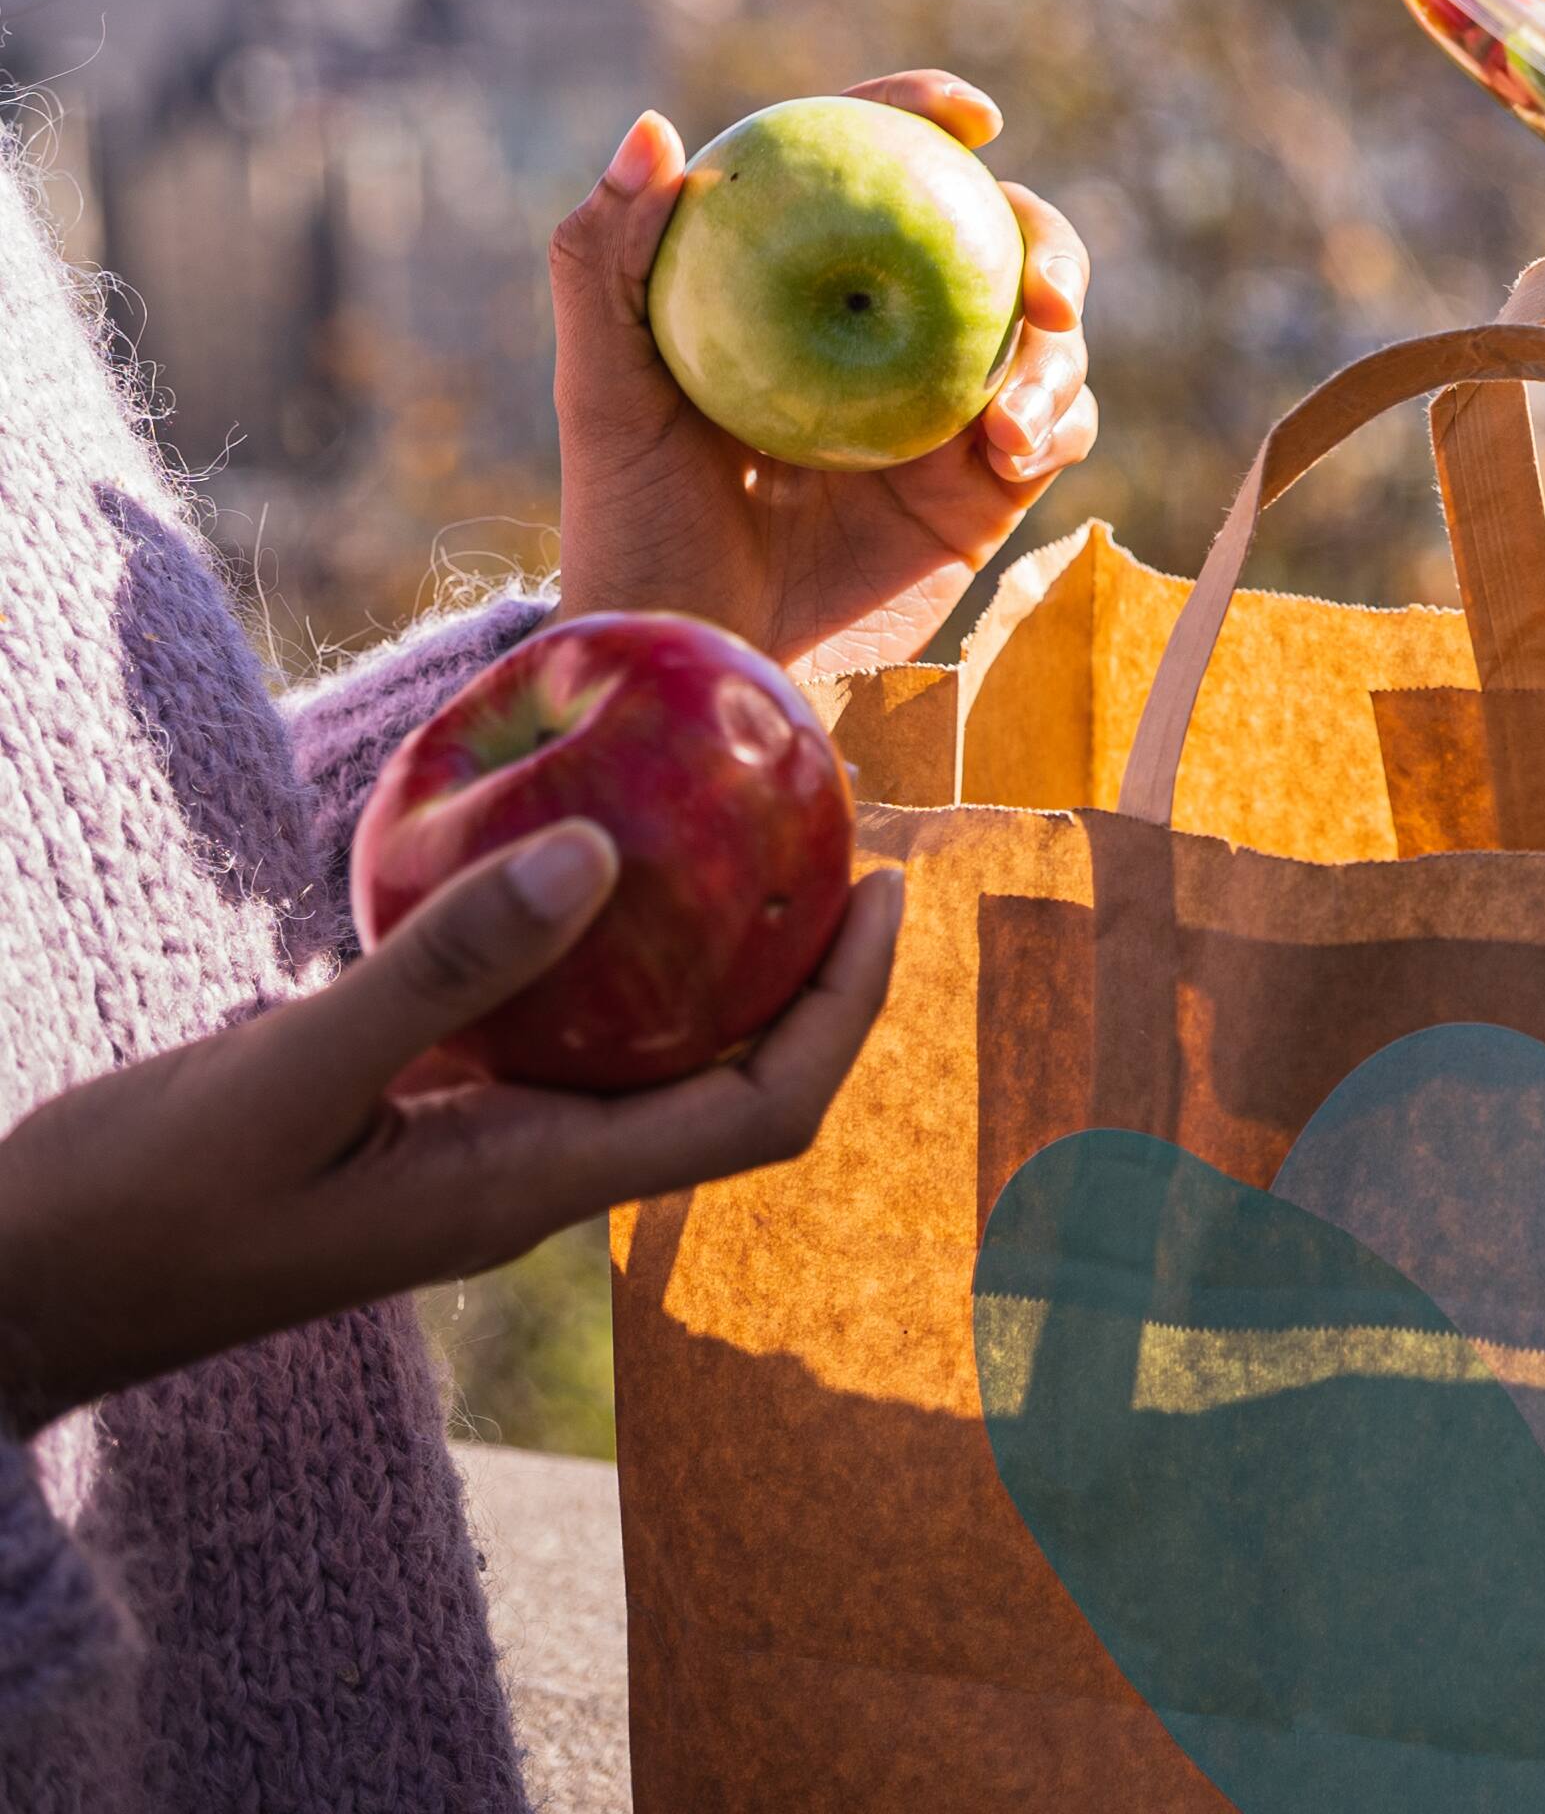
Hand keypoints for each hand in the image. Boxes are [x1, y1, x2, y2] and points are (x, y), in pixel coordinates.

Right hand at [0, 823, 899, 1432]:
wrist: (17, 1294)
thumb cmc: (130, 1208)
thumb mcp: (282, 1076)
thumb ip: (441, 973)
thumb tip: (604, 854)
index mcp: (527, 1189)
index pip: (759, 1115)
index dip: (845, 1008)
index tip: (886, 890)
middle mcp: (530, 1178)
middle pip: (731, 1078)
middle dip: (804, 965)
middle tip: (834, 826)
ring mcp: (476, 1154)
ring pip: (641, 1050)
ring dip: (707, 952)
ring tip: (738, 822)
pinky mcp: (418, 1123)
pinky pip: (546, 1031)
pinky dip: (588, 949)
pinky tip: (572, 857)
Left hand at [552, 73, 1097, 678]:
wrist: (701, 660)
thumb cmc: (635, 529)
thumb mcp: (603, 394)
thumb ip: (607, 259)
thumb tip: (655, 129)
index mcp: (803, 283)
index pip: (875, 170)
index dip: (925, 119)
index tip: (967, 114)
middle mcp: (887, 333)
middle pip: (999, 244)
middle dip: (1047, 242)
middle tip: (1040, 285)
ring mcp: (946, 408)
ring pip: (1049, 337)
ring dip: (1056, 356)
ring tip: (1007, 422)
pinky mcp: (987, 486)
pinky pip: (1058, 428)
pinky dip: (1056, 422)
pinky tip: (1011, 451)